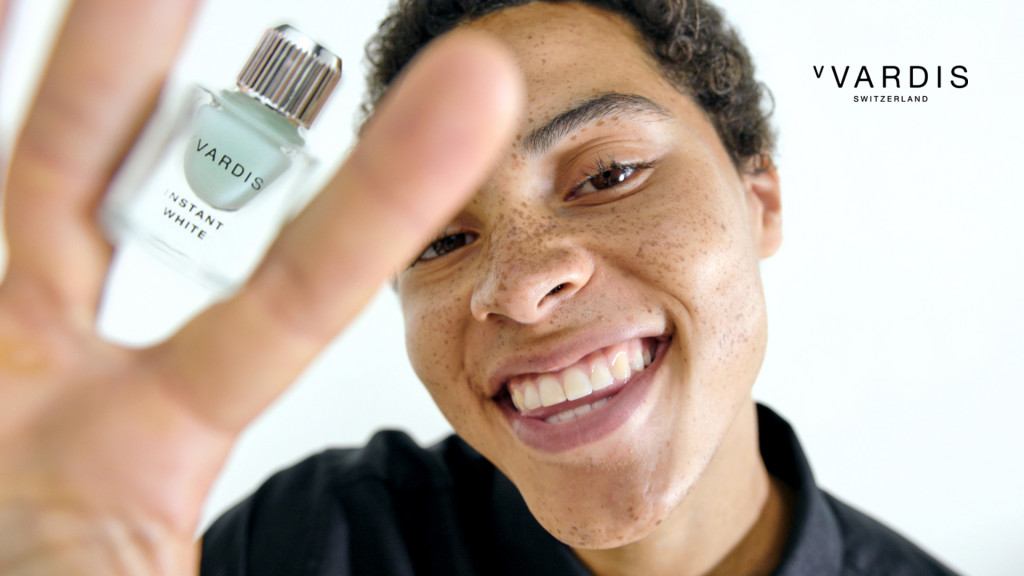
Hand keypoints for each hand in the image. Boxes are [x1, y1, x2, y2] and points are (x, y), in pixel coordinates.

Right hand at [0, 1, 522, 573]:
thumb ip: (190, 568)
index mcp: (161, 437)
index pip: (296, 293)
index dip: (382, 196)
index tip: (473, 98)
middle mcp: (78, 373)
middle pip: (160, 203)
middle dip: (218, 102)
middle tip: (280, 12)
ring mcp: (7, 353)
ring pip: (47, 179)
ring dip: (85, 73)